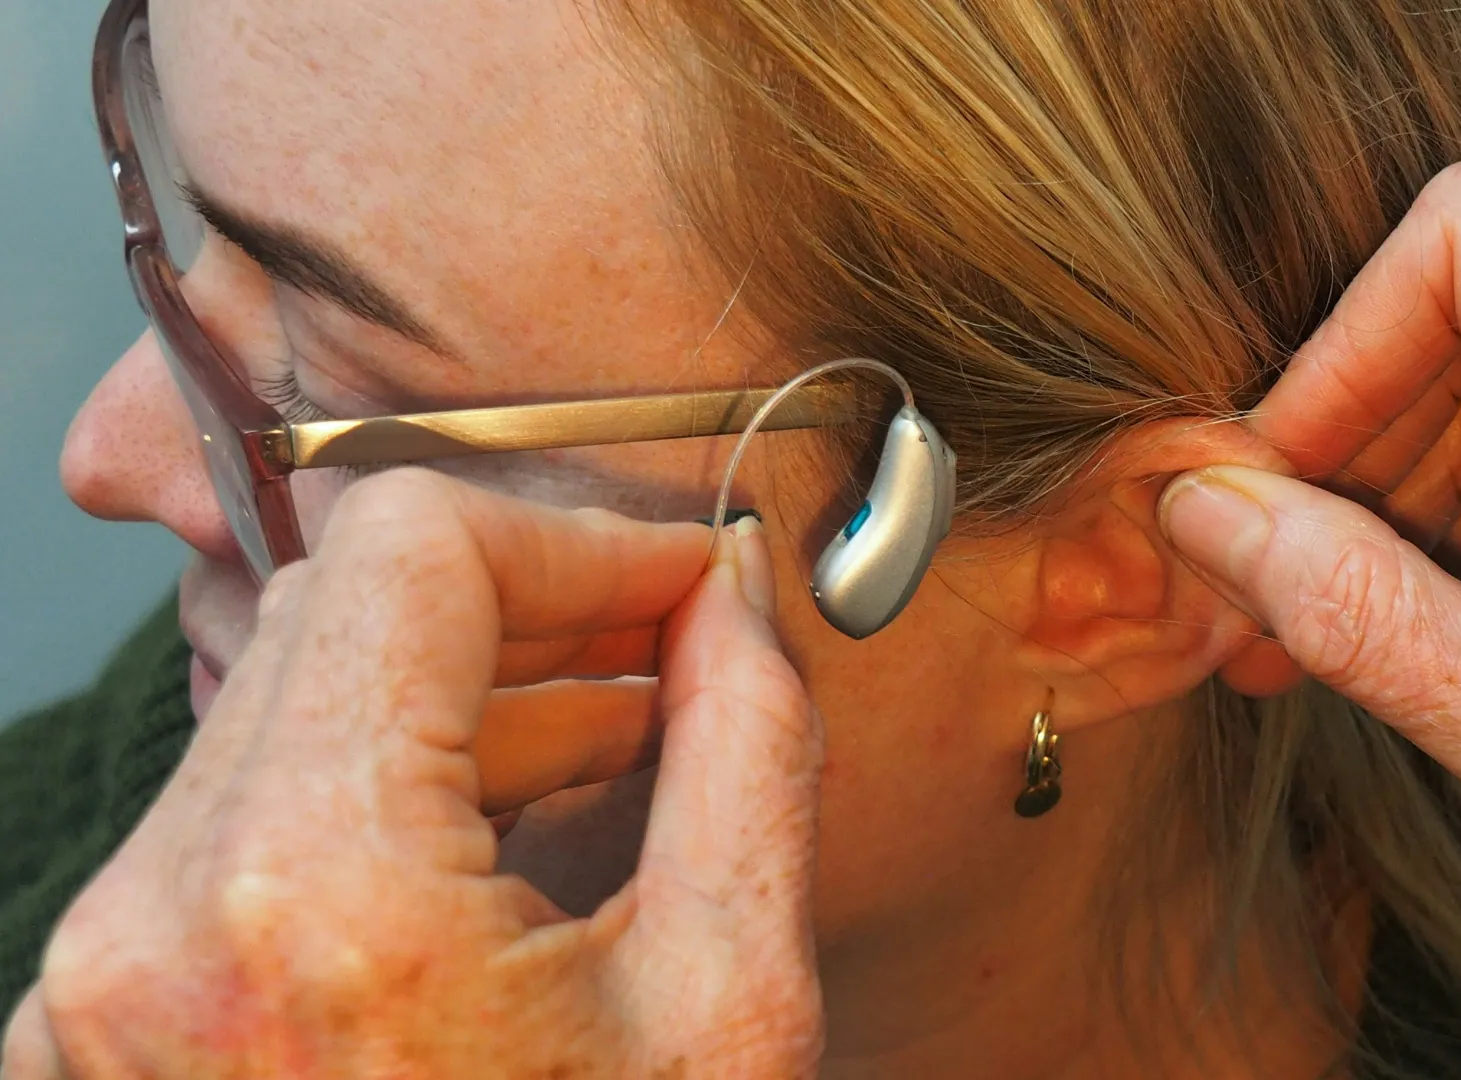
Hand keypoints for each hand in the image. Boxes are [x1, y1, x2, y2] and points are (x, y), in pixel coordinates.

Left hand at [2, 471, 823, 1077]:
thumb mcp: (728, 1010)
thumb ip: (747, 754)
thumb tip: (741, 603)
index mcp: (314, 895)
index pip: (413, 548)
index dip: (581, 535)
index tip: (690, 584)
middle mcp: (153, 922)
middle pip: (338, 615)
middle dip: (531, 606)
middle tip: (673, 645)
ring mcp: (96, 989)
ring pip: (285, 715)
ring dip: (461, 700)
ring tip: (617, 741)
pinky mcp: (97, 1035)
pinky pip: (239, 830)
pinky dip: (381, 797)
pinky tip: (506, 844)